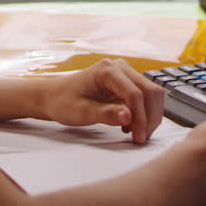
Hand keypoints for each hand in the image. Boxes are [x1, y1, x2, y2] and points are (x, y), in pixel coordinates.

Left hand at [41, 58, 164, 143]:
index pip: (135, 94)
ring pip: (151, 93)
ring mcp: (124, 73)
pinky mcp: (126, 81)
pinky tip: (130, 125)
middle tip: (141, 137)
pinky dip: (143, 112)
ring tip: (136, 133)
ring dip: (149, 115)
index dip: (141, 118)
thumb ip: (106, 114)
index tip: (139, 137)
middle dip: (150, 117)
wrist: (54, 96)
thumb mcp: (81, 112)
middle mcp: (119, 67)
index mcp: (107, 70)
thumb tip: (129, 116)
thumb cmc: (63, 102)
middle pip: (150, 91)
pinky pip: (144, 96)